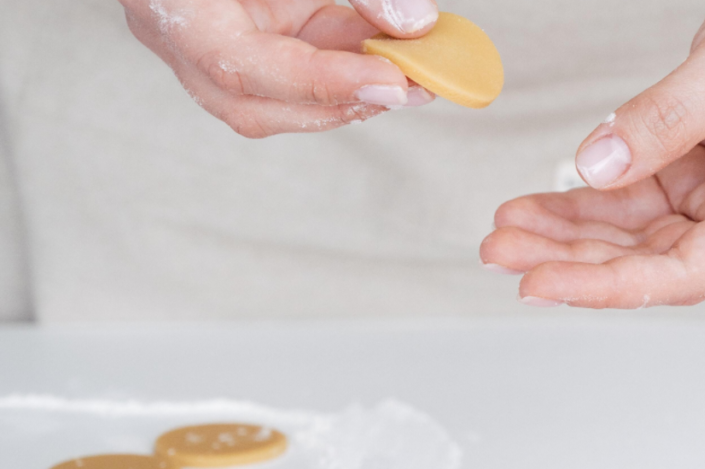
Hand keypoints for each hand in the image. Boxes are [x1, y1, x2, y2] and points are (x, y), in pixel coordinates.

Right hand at [121, 0, 438, 136]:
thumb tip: (412, 22)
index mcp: (171, 5)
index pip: (240, 67)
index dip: (322, 82)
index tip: (391, 80)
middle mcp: (181, 30)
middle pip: (254, 103)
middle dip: (340, 101)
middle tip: (413, 83)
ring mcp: (210, 34)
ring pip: (276, 92)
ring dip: (347, 86)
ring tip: (410, 65)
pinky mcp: (245, 26)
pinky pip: (294, 57)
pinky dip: (344, 58)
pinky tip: (388, 47)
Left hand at [481, 0, 704, 308]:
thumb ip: (665, 120)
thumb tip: (597, 165)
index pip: (688, 272)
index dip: (610, 285)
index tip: (543, 282)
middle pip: (648, 261)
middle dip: (571, 258)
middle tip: (500, 251)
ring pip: (630, 236)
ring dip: (566, 234)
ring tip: (504, 230)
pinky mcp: (691, 176)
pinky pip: (627, 200)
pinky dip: (580, 203)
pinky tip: (534, 207)